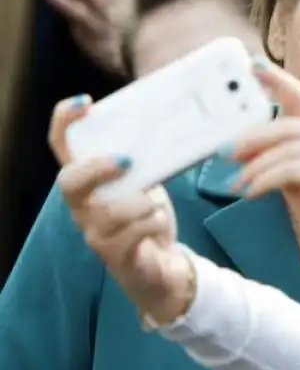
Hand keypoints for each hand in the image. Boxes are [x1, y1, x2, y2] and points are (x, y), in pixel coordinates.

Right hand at [51, 98, 194, 323]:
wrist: (163, 267)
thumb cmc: (148, 217)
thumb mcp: (147, 182)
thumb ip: (145, 160)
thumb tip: (168, 127)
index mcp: (88, 181)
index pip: (61, 146)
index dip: (65, 121)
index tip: (85, 102)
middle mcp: (82, 206)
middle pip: (69, 182)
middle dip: (98, 168)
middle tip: (128, 161)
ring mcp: (94, 232)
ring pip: (109, 211)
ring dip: (143, 203)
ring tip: (156, 205)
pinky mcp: (114, 254)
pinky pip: (132, 233)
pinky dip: (153, 222)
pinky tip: (158, 222)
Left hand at [226, 60, 299, 293]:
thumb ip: (285, 161)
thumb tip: (249, 148)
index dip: (280, 81)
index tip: (253, 68)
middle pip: (291, 124)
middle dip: (253, 137)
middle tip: (227, 153)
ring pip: (289, 147)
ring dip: (255, 166)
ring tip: (237, 184)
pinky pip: (294, 169)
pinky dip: (267, 180)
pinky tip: (253, 193)